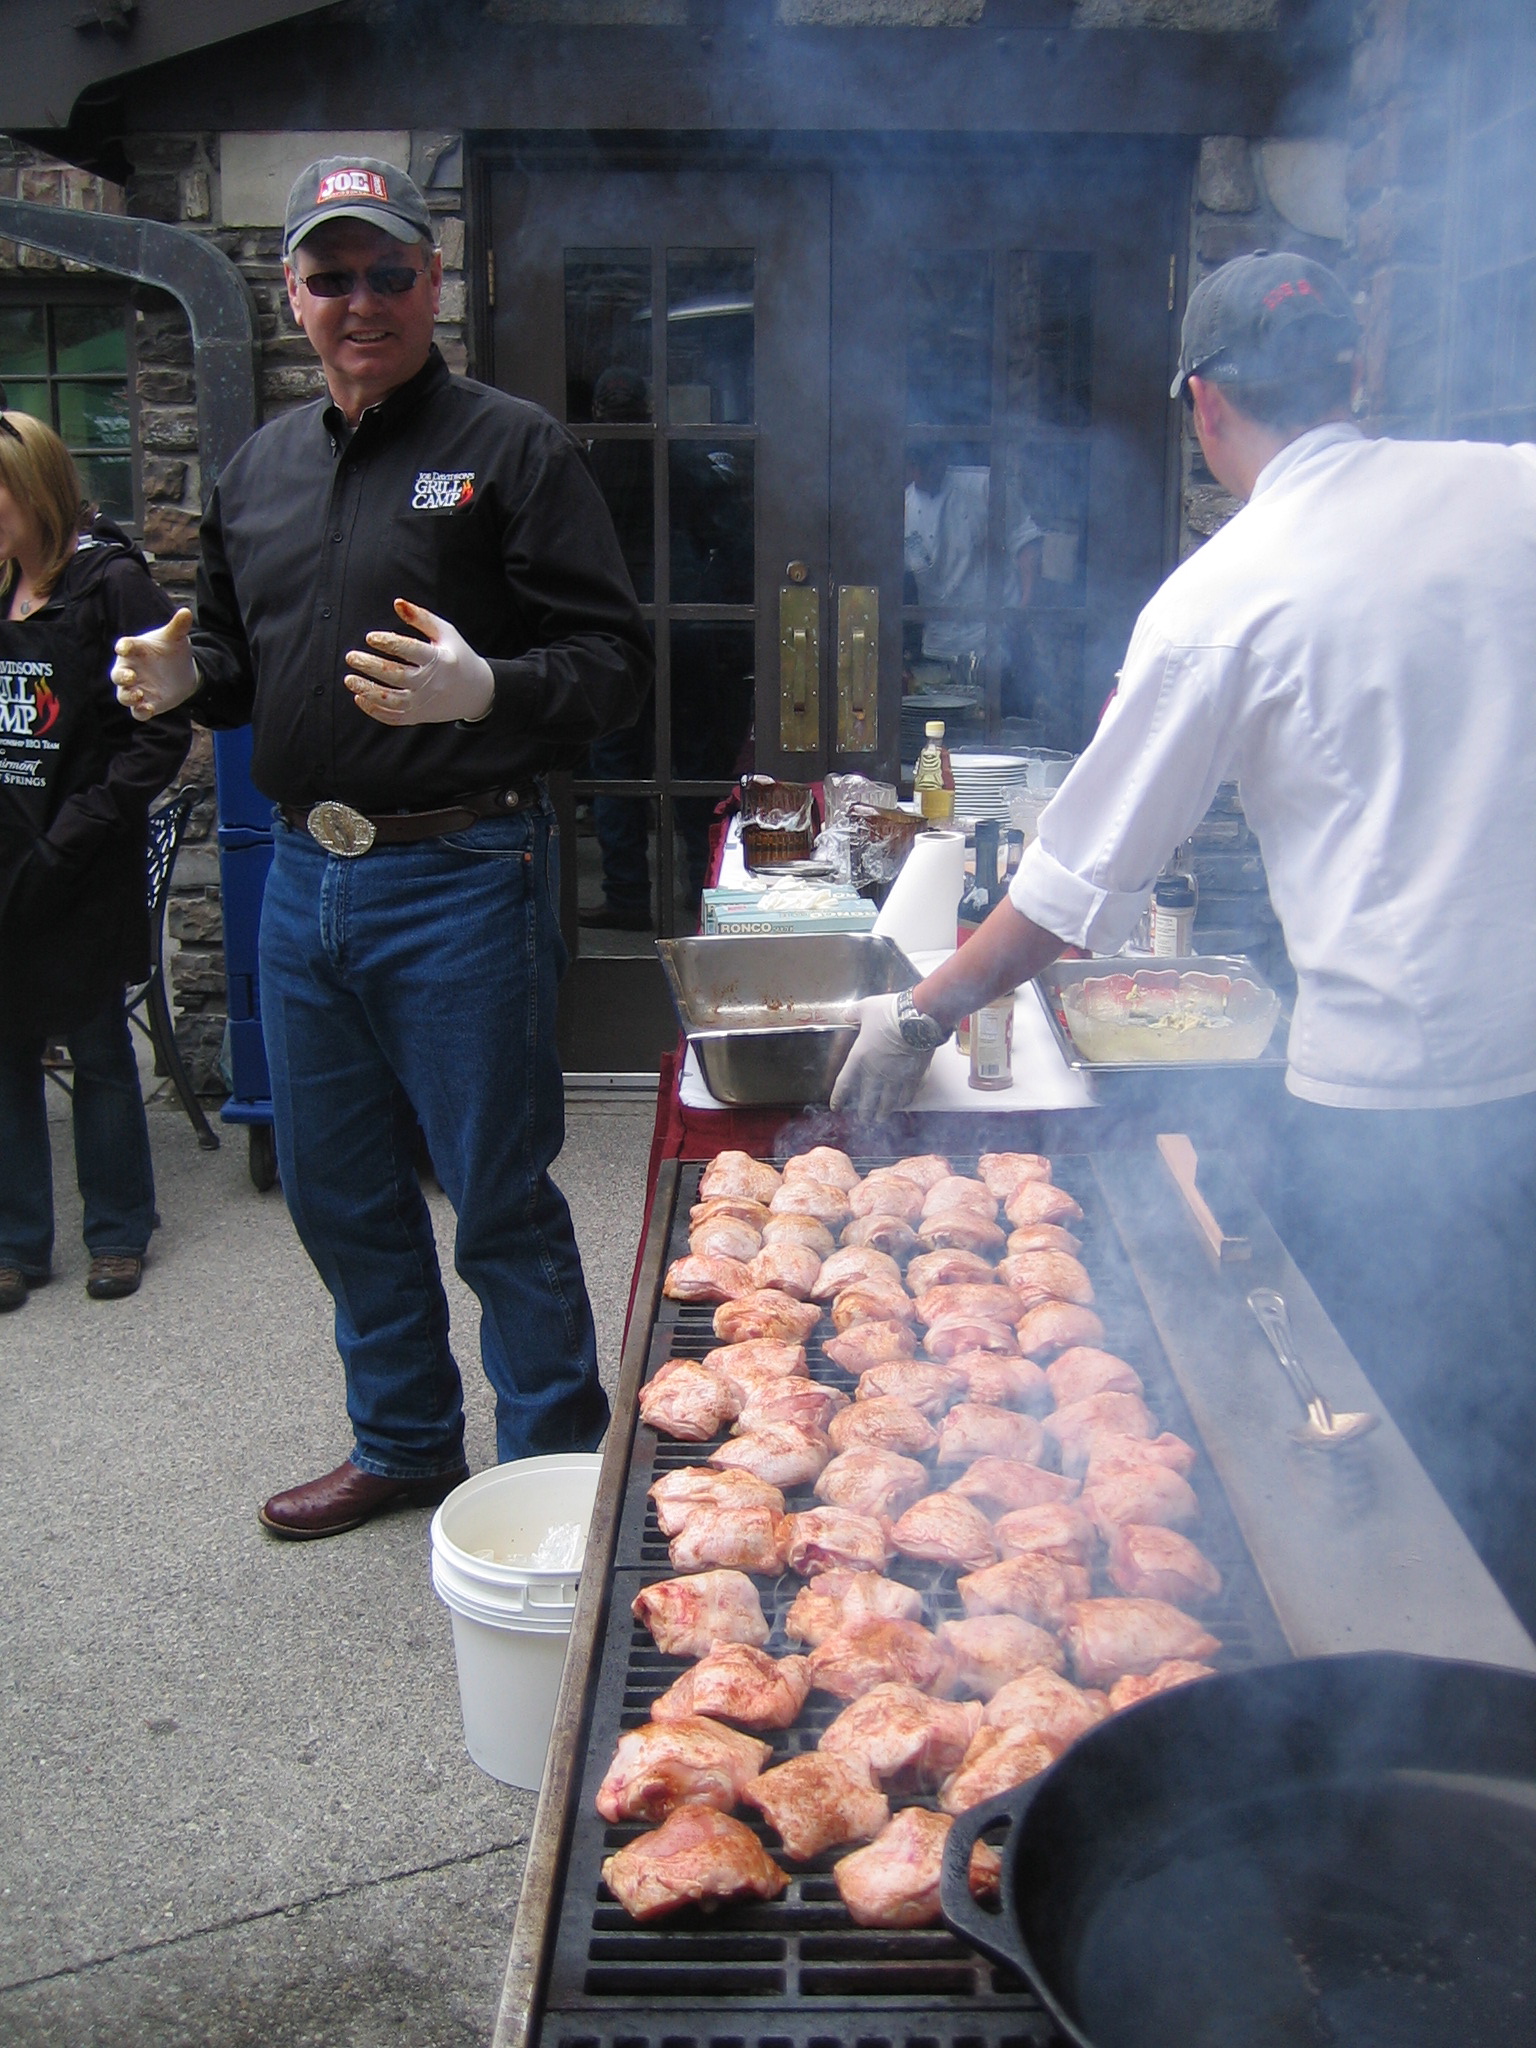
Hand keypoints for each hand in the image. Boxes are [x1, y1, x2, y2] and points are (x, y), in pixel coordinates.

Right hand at [112, 608, 197, 720]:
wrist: (182, 671)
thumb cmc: (171, 650)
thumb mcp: (175, 638)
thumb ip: (178, 626)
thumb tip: (186, 612)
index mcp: (134, 650)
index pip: (124, 646)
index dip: (124, 647)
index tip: (125, 647)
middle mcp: (130, 669)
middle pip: (117, 674)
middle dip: (121, 676)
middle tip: (130, 676)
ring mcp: (136, 688)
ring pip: (123, 695)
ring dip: (128, 696)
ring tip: (139, 695)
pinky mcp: (145, 703)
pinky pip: (137, 711)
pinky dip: (141, 711)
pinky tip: (150, 708)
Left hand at [344, 600, 494, 724]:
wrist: (477, 692)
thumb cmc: (457, 656)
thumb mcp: (446, 633)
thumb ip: (421, 617)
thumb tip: (397, 603)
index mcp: (439, 659)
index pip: (409, 650)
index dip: (387, 642)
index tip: (370, 637)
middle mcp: (431, 683)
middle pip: (395, 675)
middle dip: (369, 666)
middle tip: (351, 656)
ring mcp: (424, 702)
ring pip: (391, 700)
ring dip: (367, 690)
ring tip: (349, 679)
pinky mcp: (419, 716)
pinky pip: (393, 717)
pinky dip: (375, 710)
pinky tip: (359, 698)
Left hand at [830, 993, 934, 1120]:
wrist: (918, 1018)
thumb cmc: (889, 1012)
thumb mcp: (866, 1007)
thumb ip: (854, 1013)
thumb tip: (845, 1014)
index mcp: (860, 1057)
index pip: (845, 1083)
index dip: (839, 1097)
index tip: (836, 1107)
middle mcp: (877, 1072)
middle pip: (868, 1100)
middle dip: (865, 1113)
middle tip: (865, 1120)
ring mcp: (897, 1077)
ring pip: (889, 1103)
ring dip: (884, 1112)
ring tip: (882, 1118)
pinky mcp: (915, 1076)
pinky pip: (908, 1095)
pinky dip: (905, 1101)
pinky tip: (904, 1104)